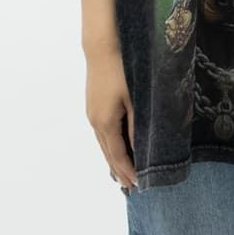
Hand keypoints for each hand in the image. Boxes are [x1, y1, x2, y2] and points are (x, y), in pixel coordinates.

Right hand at [86, 47, 136, 190]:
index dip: (127, 171)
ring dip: (113, 160)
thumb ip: (138, 125)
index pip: (117, 155)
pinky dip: (109, 146)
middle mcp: (95, 121)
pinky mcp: (93, 105)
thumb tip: (141, 149)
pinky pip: (102, 133)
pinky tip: (115, 147)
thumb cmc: (122, 69)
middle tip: (129, 188)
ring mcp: (92, 113)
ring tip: (122, 174)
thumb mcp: (135, 98)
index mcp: (105, 122)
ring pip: (103, 144)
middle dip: (119, 171)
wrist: (102, 46)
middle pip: (108, 153)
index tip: (137, 186)